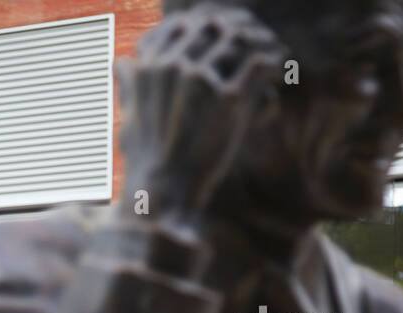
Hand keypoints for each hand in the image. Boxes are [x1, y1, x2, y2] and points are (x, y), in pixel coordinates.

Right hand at [116, 3, 283, 225]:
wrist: (162, 196)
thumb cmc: (145, 162)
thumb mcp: (129, 117)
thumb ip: (129, 84)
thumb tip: (122, 62)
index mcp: (149, 68)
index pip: (181, 26)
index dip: (207, 25)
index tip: (225, 32)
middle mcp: (173, 68)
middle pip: (212, 27)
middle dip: (237, 28)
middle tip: (258, 38)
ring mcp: (200, 81)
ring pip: (238, 40)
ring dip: (260, 42)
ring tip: (274, 51)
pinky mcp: (228, 100)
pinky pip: (259, 64)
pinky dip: (273, 63)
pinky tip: (280, 71)